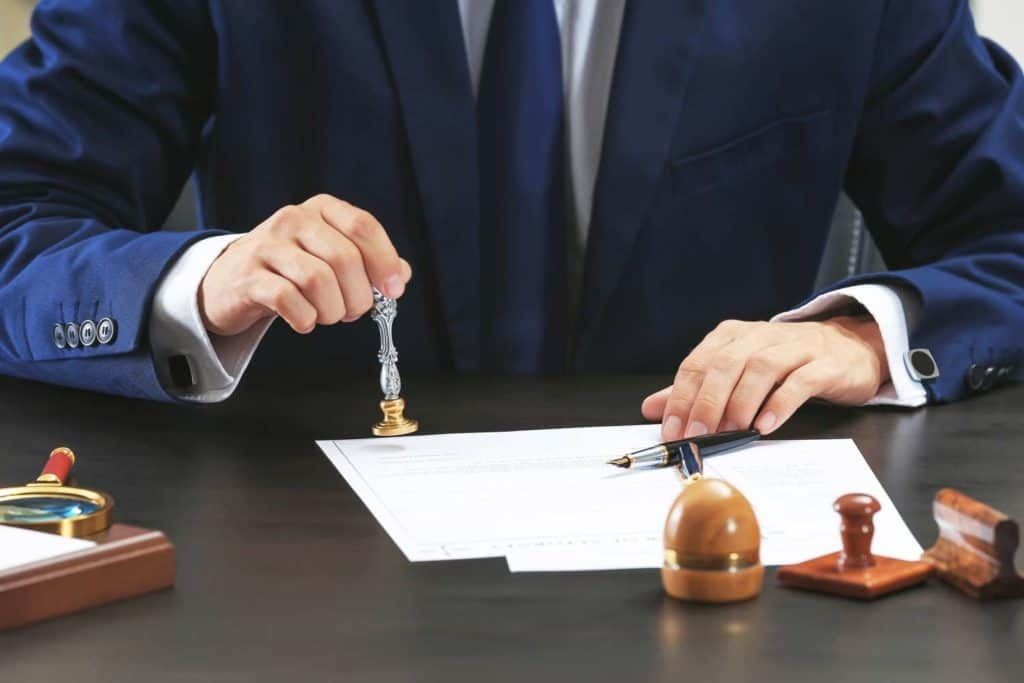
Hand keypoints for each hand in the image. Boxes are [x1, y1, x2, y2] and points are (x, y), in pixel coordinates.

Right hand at [199, 194, 411, 335]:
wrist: (230, 281)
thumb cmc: (291, 269)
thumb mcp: (330, 256)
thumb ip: (368, 262)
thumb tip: (401, 275)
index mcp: (321, 209)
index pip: (363, 226)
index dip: (385, 260)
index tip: (394, 290)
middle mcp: (293, 219)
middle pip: (344, 257)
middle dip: (358, 296)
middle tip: (354, 312)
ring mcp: (267, 245)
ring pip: (318, 280)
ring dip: (332, 309)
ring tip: (329, 316)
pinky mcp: (248, 275)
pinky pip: (287, 299)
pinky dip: (305, 318)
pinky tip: (305, 321)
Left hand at [641, 317, 888, 437]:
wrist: (847, 346)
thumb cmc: (785, 362)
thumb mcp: (736, 370)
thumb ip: (695, 389)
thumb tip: (652, 408)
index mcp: (732, 336)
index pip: (697, 364)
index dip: (681, 398)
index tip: (672, 430)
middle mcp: (760, 336)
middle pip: (725, 365)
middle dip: (707, 402)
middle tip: (697, 435)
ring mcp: (794, 348)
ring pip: (760, 370)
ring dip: (741, 404)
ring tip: (731, 432)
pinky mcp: (824, 365)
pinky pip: (799, 382)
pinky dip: (780, 404)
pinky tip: (766, 425)